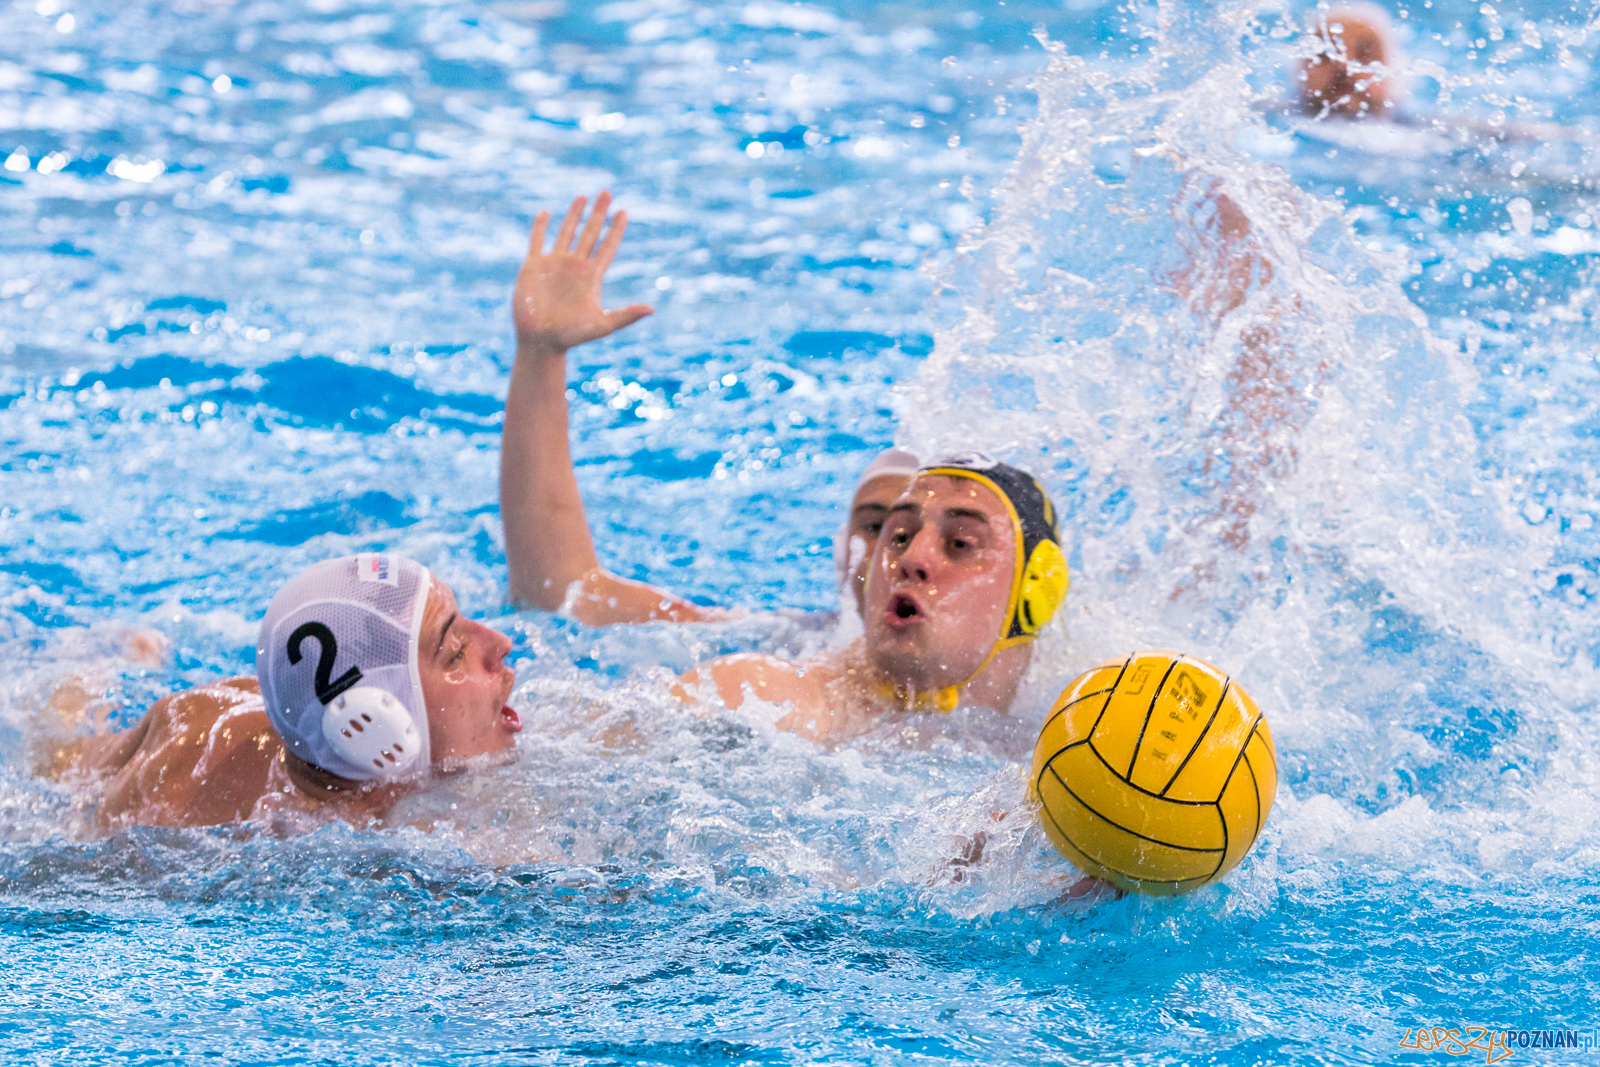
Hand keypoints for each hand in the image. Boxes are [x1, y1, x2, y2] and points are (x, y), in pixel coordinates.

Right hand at [512, 191, 653, 356]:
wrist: (541, 341)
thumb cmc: (572, 336)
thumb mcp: (602, 325)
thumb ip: (626, 315)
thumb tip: (651, 309)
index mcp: (591, 276)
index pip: (607, 246)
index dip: (615, 229)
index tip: (624, 212)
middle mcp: (574, 266)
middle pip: (590, 233)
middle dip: (598, 213)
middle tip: (607, 192)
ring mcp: (554, 264)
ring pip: (566, 232)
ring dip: (574, 214)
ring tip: (582, 196)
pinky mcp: (533, 266)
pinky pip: (537, 241)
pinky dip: (540, 227)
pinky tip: (545, 213)